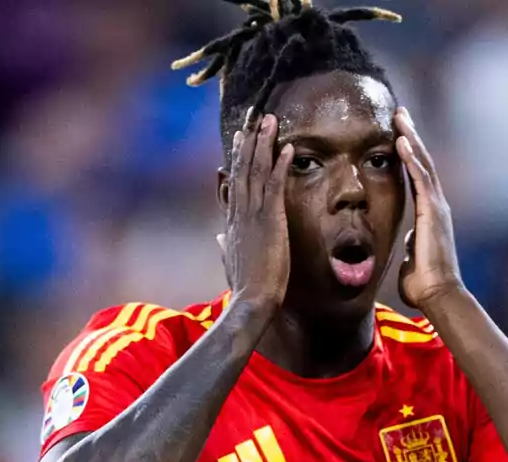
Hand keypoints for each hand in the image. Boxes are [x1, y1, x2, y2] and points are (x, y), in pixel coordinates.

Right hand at [219, 109, 294, 311]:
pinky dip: (281, 165)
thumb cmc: (245, 286)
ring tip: (270, 120)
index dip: (239, 157)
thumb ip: (224, 246)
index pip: (236, 181)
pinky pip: (276, 186)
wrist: (251, 300)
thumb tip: (219, 237)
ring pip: (257, 170)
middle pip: (243, 167)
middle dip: (249, 139)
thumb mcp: (231, 261)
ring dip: (264, 143)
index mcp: (233, 220)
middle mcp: (240, 212)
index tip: (242, 136)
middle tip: (255, 115)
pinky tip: (288, 148)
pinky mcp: (269, 220)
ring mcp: (253, 214)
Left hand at [394, 108, 463, 310]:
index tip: (399, 134)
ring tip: (399, 117)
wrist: (438, 294)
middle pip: (423, 163)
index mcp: (429, 214)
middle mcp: (436, 205)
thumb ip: (410, 245)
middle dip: (411, 136)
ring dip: (411, 138)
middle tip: (400, 113)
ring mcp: (436, 207)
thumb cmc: (423, 283)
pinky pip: (421, 179)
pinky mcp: (432, 212)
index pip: (418, 176)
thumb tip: (406, 246)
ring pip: (423, 164)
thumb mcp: (412, 256)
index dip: (409, 154)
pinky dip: (411, 158)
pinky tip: (402, 140)